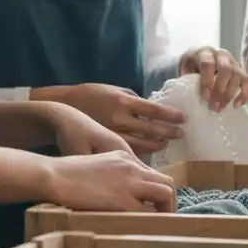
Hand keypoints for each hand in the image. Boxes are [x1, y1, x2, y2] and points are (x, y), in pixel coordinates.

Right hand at [33, 83, 185, 155]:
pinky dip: (141, 155)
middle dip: (168, 132)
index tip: (183, 118)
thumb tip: (150, 108)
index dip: (170, 115)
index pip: (153, 110)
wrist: (63, 110)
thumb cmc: (90, 96)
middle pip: (151, 129)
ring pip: (142, 145)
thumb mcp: (114, 91)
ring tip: (165, 144)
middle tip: (180, 134)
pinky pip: (128, 154)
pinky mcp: (106, 148)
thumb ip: (132, 100)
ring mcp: (113, 135)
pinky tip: (148, 155)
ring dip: (157, 145)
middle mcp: (120, 119)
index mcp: (122, 101)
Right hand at [46, 150, 177, 212]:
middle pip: (167, 182)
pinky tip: (143, 229)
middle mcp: (132, 166)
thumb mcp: (97, 165)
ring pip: (166, 193)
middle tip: (163, 218)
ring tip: (158, 225)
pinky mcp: (122, 200)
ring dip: (166, 211)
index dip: (158, 192)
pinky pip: (148, 212)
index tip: (155, 206)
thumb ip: (113, 174)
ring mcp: (129, 182)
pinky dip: (150, 221)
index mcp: (125, 156)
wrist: (55, 175)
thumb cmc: (67, 172)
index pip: (154, 174)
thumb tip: (119, 193)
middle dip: (169, 202)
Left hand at [178, 46, 247, 110]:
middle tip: (214, 106)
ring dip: (230, 94)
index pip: (208, 64)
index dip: (207, 81)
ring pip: (237, 75)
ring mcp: (232, 61)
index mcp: (204, 52)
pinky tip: (236, 105)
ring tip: (220, 108)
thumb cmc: (190, 66)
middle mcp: (221, 54)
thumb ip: (185, 78)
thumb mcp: (184, 69)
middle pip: (226, 69)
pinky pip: (247, 81)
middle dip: (220, 90)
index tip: (205, 96)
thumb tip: (189, 95)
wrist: (197, 60)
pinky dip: (244, 94)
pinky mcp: (240, 70)